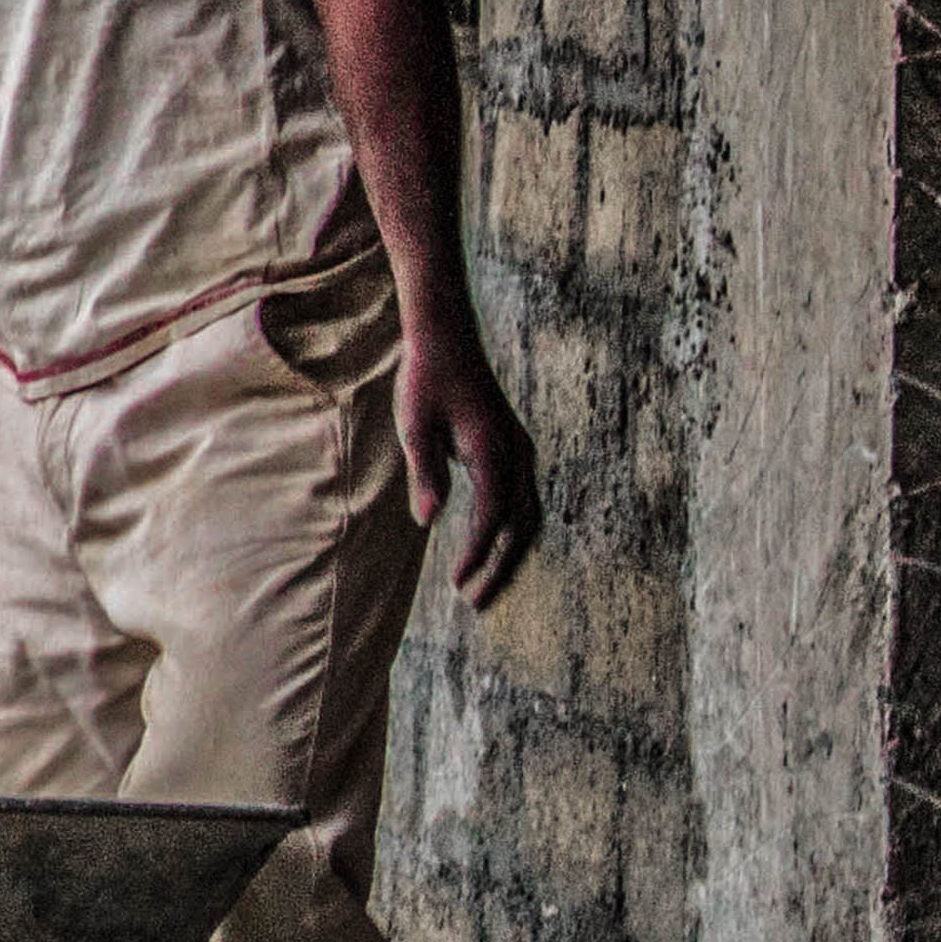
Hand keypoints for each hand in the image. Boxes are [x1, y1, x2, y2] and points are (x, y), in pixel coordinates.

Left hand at [405, 317, 538, 610]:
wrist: (446, 338)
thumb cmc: (424, 380)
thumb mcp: (413, 426)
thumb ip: (424, 473)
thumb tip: (428, 522)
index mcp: (493, 449)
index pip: (493, 517)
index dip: (478, 554)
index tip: (459, 583)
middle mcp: (516, 452)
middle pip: (520, 524)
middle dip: (501, 567)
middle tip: (475, 602)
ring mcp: (520, 449)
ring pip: (527, 514)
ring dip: (510, 552)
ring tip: (484, 585)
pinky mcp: (514, 448)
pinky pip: (523, 499)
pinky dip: (513, 530)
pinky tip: (492, 547)